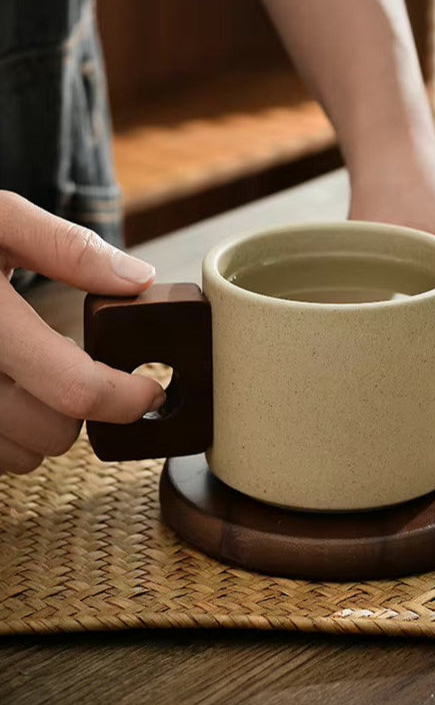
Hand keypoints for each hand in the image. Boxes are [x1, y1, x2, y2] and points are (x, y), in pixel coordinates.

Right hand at [0, 192, 164, 475]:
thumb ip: (67, 248)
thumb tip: (137, 280)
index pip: (72, 388)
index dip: (125, 397)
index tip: (150, 390)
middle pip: (55, 432)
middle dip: (80, 405)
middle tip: (75, 366)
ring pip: (22, 456)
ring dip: (40, 426)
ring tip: (31, 376)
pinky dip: (7, 436)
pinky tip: (3, 391)